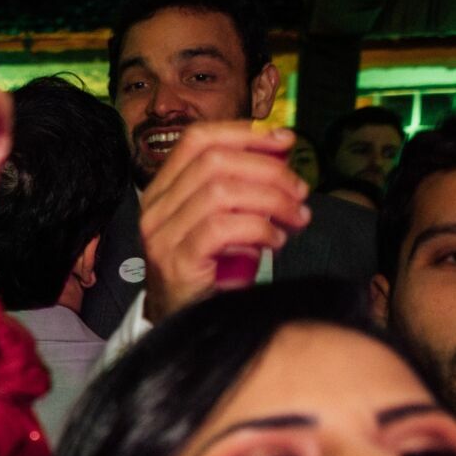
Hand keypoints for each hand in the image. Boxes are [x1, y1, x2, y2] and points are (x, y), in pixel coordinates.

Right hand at [138, 122, 309, 322]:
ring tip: (295, 217)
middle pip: (214, 162)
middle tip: (300, 190)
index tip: (284, 141)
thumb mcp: (218, 219)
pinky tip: (276, 240)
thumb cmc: (207, 269)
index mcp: (162, 191)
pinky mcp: (177, 261)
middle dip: (268, 170)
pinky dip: (259, 229)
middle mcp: (154, 209)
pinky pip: (223, 228)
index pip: (196, 140)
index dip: (244, 133)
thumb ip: (238, 186)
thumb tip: (280, 151)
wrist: (181, 322)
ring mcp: (161, 235)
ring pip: (221, 192)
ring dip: (271, 200)